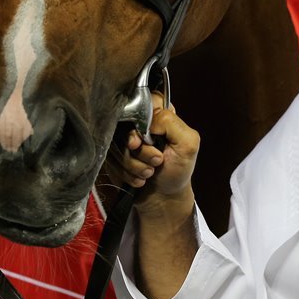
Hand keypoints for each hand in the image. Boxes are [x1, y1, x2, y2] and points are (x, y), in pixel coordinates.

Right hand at [116, 95, 199, 220]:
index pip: (144, 101)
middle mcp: (140, 123)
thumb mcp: (188, 144)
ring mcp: (124, 138)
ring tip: (149, 172)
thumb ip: (171, 123)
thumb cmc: (178, 170)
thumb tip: (147, 120)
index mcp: (161, 114)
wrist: (163, 197)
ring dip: (135, 164)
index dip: (141, 123)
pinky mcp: (113, 154)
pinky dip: (127, 172)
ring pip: (117, 144)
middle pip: (126, 125)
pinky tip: (139, 177)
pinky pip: (110, 159)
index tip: (146, 141)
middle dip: (141, 150)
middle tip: (156, 161)